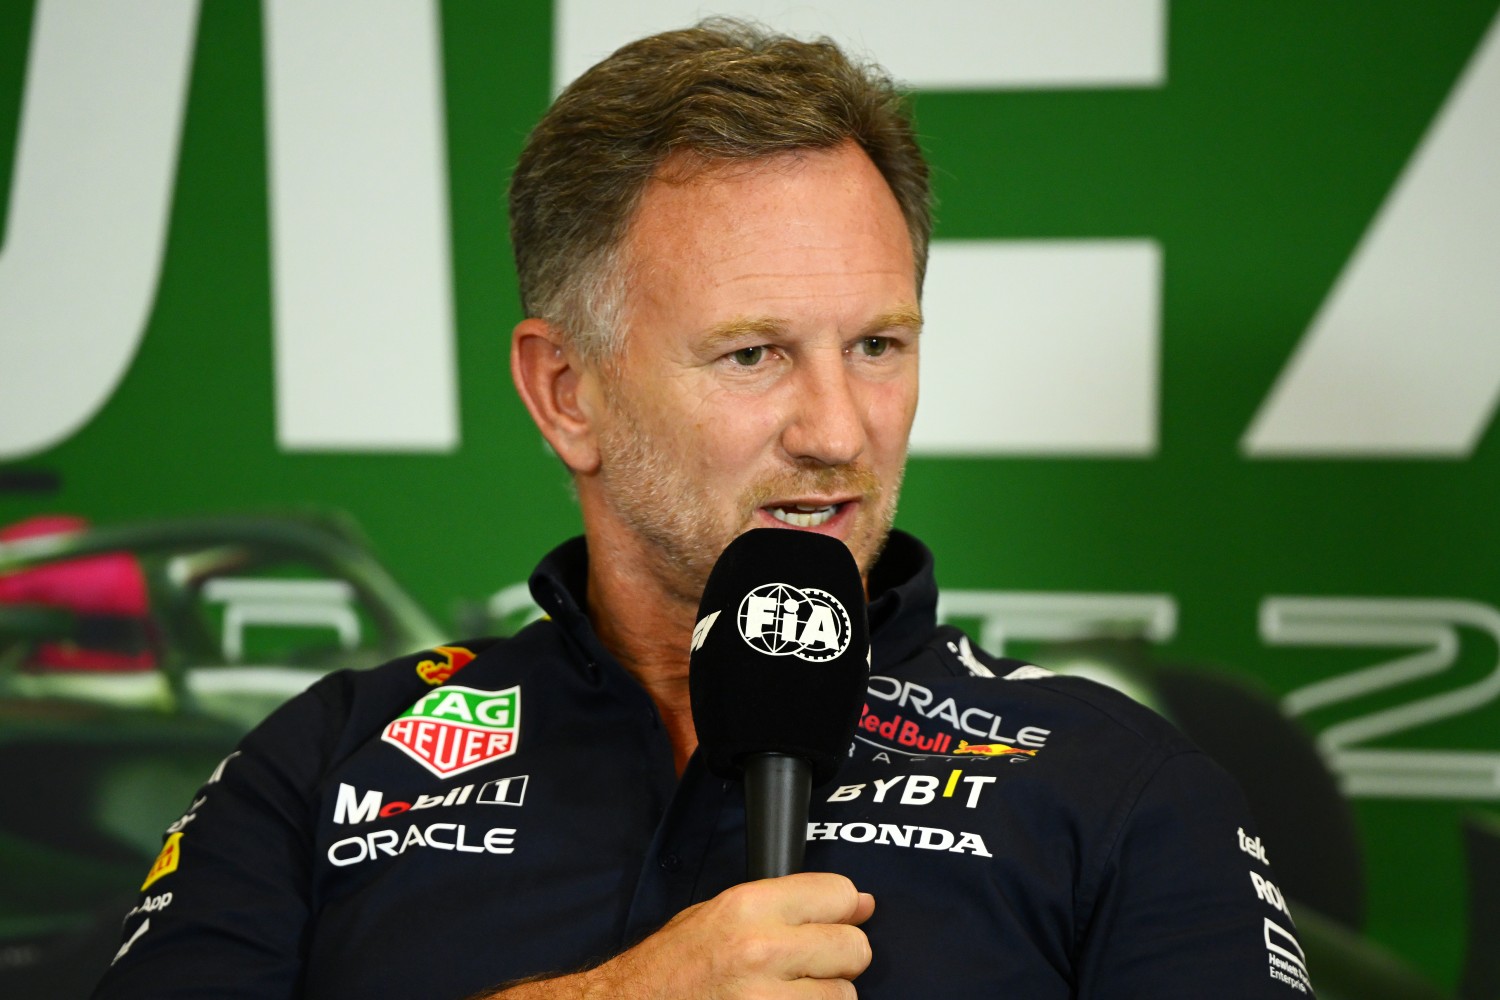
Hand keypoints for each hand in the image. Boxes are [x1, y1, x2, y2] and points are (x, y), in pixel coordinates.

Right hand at [490, 872, 874, 998]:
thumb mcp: (719, 915)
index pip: (839, 893)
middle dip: (838, 961)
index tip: (831, 924)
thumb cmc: (672, 967)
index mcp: (748, 907)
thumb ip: (789, 905)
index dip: (840, 911)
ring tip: (786, 995)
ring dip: (823, 999)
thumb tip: (862, 904)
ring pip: (844, 997)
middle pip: (853, 949)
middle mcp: (762, 950)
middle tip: (808, 968)